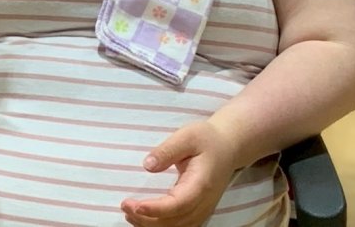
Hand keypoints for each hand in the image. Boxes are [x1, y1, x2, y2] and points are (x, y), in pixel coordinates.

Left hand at [121, 121, 237, 226]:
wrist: (229, 147)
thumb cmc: (207, 139)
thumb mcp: (187, 136)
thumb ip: (167, 150)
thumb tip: (147, 165)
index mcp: (201, 184)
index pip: (177, 204)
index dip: (155, 209)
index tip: (134, 204)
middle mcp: (203, 203)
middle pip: (174, 222)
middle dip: (146, 218)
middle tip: (125, 205)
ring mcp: (202, 210)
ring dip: (151, 225)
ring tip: (129, 213)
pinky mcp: (198, 211)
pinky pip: (179, 225)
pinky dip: (160, 225)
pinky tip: (144, 218)